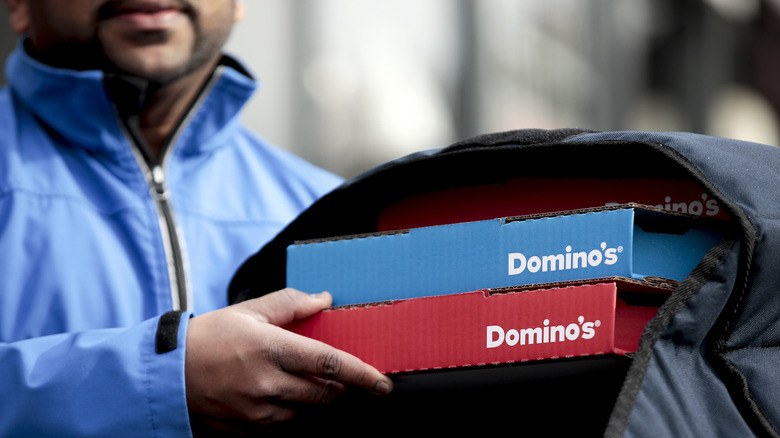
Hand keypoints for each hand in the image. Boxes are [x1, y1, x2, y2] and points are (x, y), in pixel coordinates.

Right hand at [184, 288, 391, 431]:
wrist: (163, 375)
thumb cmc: (206, 338)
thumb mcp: (248, 311)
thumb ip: (290, 304)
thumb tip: (324, 300)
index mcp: (269, 349)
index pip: (329, 364)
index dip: (362, 374)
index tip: (381, 382)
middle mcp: (266, 384)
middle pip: (325, 395)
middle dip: (341, 389)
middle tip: (341, 379)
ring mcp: (256, 413)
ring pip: (307, 413)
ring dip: (315, 401)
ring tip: (299, 382)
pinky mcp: (246, 431)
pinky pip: (282, 427)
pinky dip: (290, 413)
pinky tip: (277, 396)